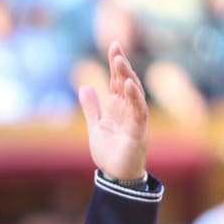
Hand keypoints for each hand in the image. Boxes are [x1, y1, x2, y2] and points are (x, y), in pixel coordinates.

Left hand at [77, 41, 148, 182]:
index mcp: (118, 108)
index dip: (115, 64)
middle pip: (126, 82)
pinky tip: (129, 85)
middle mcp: (128, 110)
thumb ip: (91, 108)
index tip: (113, 46)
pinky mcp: (138, 131)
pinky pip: (139, 111)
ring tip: (120, 61)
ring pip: (134, 93)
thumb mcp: (95, 126)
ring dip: (127, 77)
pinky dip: (135, 97)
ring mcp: (134, 119)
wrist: (115, 177)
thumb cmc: (110, 152)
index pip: (117, 81)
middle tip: (115, 47)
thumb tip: (85, 87)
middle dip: (121, 65)